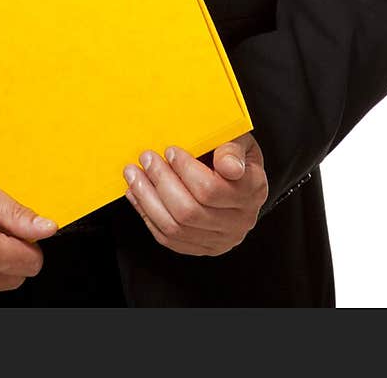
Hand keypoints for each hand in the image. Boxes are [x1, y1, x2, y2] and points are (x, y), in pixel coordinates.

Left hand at [122, 132, 267, 255]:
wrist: (238, 176)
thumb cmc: (233, 154)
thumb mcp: (239, 140)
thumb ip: (232, 149)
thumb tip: (229, 166)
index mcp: (252, 190)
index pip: (212, 189)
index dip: (185, 170)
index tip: (170, 150)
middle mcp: (239, 220)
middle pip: (189, 211)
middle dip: (161, 182)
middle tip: (147, 158)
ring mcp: (221, 238)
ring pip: (176, 227)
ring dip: (148, 199)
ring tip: (134, 175)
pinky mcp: (203, 247)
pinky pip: (170, 239)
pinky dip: (148, 215)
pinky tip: (138, 194)